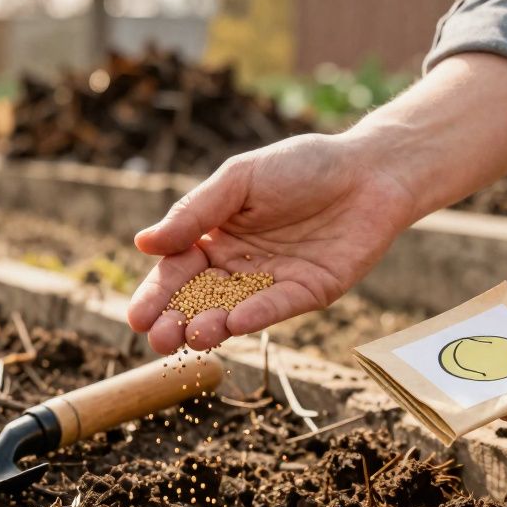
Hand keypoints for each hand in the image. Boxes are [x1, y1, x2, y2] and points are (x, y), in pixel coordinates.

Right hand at [127, 133, 418, 353]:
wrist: (369, 170)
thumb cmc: (301, 166)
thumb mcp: (239, 180)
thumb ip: (195, 212)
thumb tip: (142, 243)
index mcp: (215, 237)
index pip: (176, 272)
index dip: (156, 295)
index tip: (136, 318)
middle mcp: (240, 265)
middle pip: (199, 299)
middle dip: (176, 321)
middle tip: (157, 340)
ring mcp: (273, 282)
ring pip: (233, 311)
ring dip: (211, 326)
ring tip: (191, 336)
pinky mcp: (308, 293)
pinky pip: (277, 307)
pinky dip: (256, 315)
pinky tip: (234, 323)